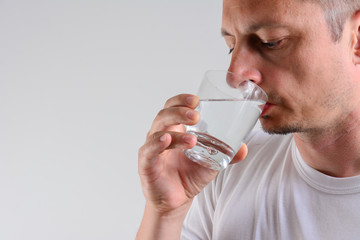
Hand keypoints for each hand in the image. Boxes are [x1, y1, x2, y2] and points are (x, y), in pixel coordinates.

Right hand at [138, 94, 247, 214]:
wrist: (177, 200)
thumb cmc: (189, 175)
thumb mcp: (211, 162)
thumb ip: (227, 153)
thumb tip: (244, 149)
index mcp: (175, 129)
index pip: (173, 107)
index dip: (181, 100)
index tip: (196, 99)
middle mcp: (160, 135)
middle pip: (164, 115)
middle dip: (179, 112)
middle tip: (196, 115)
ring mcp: (152, 149)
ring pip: (158, 132)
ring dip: (176, 133)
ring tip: (192, 139)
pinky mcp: (146, 164)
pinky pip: (149, 151)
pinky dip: (156, 144)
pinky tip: (166, 141)